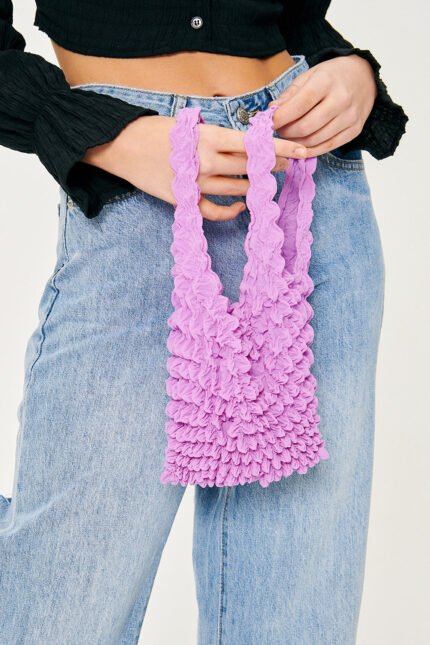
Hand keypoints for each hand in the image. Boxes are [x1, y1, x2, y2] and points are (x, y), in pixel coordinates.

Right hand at [83, 114, 306, 220]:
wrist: (122, 147)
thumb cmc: (155, 130)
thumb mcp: (189, 125)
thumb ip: (217, 136)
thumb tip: (245, 145)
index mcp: (208, 138)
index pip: (252, 144)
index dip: (279, 147)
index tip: (300, 150)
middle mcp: (205, 162)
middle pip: (248, 167)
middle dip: (271, 166)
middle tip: (287, 165)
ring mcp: (195, 184)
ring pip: (236, 189)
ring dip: (253, 187)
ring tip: (264, 182)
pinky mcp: (184, 201)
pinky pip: (214, 212)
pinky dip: (229, 211)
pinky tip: (239, 207)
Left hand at [268, 54, 377, 156]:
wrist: (365, 77)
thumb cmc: (332, 76)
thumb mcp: (310, 75)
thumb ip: (290, 94)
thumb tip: (271, 111)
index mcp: (327, 81)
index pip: (299, 105)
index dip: (280, 118)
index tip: (269, 123)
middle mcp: (341, 99)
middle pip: (306, 126)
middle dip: (286, 132)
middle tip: (278, 131)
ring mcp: (350, 117)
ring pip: (315, 140)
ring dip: (296, 143)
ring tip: (288, 136)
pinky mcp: (355, 130)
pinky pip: (328, 147)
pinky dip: (310, 150)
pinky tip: (301, 146)